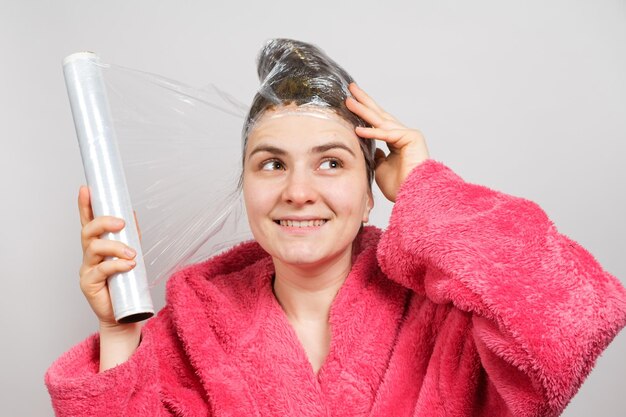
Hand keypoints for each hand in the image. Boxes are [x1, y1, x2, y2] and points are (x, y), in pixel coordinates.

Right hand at [77, 185, 140, 328]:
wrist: (124, 313)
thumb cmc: (127, 284)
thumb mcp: (131, 255)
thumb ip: (131, 237)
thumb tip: (133, 214)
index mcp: (97, 246)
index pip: (88, 222)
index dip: (85, 205)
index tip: (86, 188)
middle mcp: (89, 255)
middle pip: (88, 231)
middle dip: (103, 222)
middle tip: (121, 223)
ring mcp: (87, 269)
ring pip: (94, 249)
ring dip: (115, 247)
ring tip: (132, 255)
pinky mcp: (89, 284)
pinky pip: (101, 269)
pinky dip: (117, 265)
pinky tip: (129, 266)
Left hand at [345, 82, 428, 201]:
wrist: (414, 196)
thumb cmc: (399, 186)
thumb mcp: (380, 168)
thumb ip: (376, 156)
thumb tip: (373, 148)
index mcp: (395, 140)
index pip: (377, 122)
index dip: (364, 112)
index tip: (351, 102)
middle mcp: (402, 134)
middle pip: (379, 114)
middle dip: (364, 101)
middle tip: (351, 88)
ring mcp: (408, 134)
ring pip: (381, 121)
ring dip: (364, 111)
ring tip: (349, 101)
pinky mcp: (412, 137)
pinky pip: (387, 134)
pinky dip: (373, 133)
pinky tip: (358, 130)